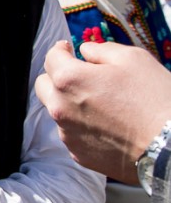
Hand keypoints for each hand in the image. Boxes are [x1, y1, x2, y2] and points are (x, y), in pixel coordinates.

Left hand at [35, 40, 170, 182]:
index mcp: (69, 80)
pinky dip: (82, 125)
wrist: (170, 146)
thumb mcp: (133, 59)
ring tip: (100, 103)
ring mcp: (67, 134)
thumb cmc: (155, 99)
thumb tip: (85, 51)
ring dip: (70, 103)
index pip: (51, 58)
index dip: (61, 50)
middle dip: (57, 76)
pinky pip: (72, 133)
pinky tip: (106, 124)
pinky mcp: (78, 154)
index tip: (68, 49)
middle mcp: (59, 108)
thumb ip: (101, 50)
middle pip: (44, 86)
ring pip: (57, 111)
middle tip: (79, 75)